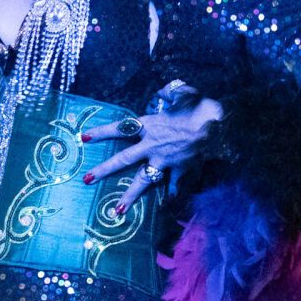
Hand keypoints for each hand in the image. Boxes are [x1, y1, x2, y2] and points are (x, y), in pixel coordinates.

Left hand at [79, 97, 222, 213]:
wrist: (214, 124)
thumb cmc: (197, 105)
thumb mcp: (181, 92)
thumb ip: (170, 92)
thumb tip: (166, 91)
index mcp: (150, 125)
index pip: (121, 128)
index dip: (102, 132)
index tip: (85, 137)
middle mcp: (152, 145)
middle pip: (123, 160)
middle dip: (104, 170)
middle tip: (87, 179)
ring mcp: (165, 160)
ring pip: (144, 180)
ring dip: (130, 195)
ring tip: (117, 210)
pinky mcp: (180, 169)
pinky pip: (173, 183)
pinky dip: (171, 191)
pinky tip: (167, 201)